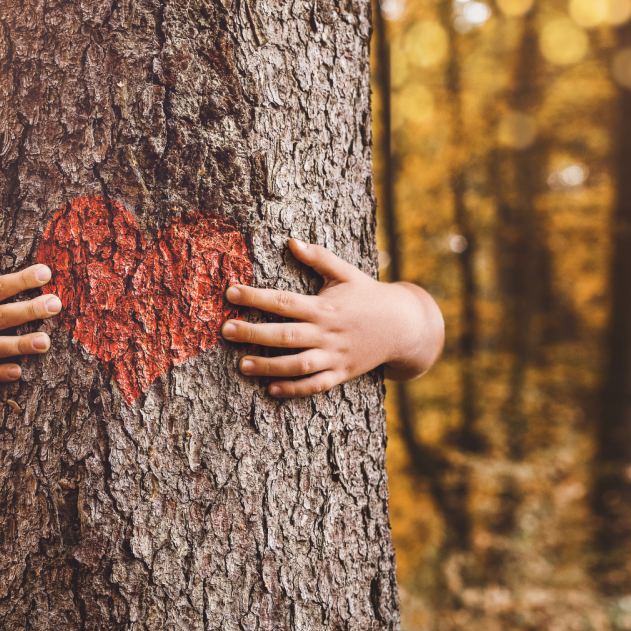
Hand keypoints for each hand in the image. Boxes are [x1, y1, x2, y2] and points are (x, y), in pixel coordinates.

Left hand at [221, 238, 443, 397]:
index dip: (255, 296)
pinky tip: (271, 389)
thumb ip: (319, 258)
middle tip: (225, 330)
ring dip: (269, 366)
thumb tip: (292, 240)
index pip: (283, 301)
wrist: (404, 326)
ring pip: (297, 365)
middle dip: (253, 333)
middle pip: (285, 335)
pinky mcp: (341, 374)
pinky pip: (315, 385)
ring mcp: (335, 356)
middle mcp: (327, 333)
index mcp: (324, 306)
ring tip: (242, 365)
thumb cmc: (369, 296)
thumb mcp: (346, 273)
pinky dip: (294, 389)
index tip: (230, 292)